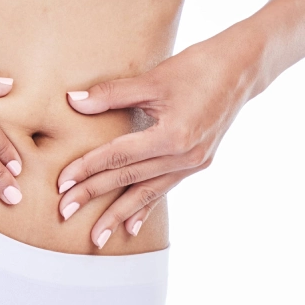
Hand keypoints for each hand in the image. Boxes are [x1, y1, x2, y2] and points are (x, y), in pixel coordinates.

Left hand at [55, 32, 263, 248]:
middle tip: (64, 212)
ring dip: (118, 215)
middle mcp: (183, 156)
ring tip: (96, 237)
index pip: (119, 157)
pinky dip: (146, 207)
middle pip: (129, 180)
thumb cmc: (198, 67)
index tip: (61, 183)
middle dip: (94, 197)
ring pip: (147, 193)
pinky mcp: (197, 163)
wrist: (242, 70)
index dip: (87, 169)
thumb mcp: (153, 78)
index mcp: (171, 135)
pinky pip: (164, 189)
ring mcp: (192, 163)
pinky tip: (131, 227)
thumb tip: (73, 102)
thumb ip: (112, 93)